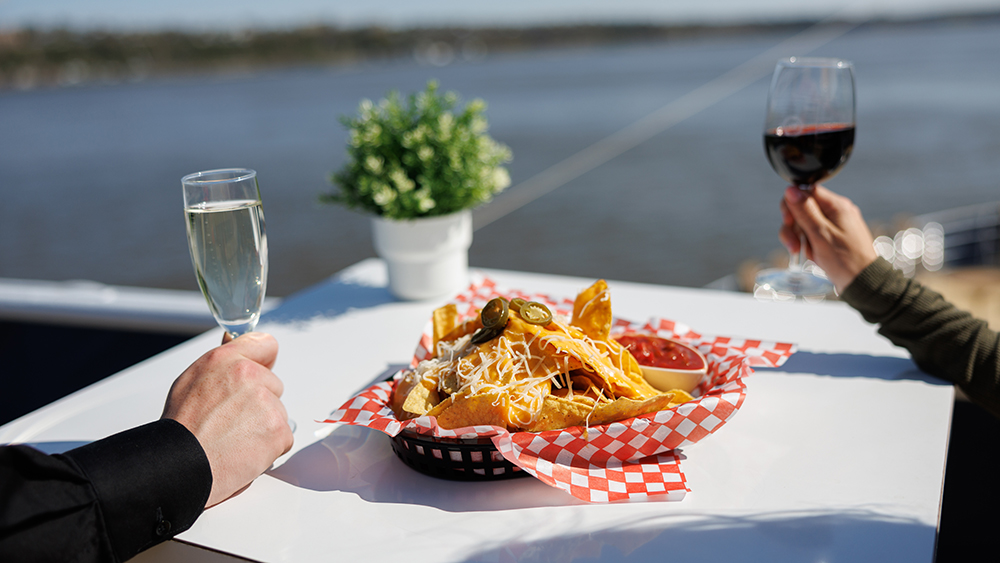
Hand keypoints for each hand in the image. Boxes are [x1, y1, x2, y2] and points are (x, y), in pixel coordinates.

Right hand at [162, 332, 292, 507]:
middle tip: (232, 420)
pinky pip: (283, 437)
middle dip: (260, 401)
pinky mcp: (278, 430)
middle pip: (273, 384)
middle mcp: (249, 376)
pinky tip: (244, 451)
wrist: (179, 466)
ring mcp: (266, 403)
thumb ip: (222, 363)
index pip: (265, 344)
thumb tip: (235, 346)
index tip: (259, 372)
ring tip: (233, 438)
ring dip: (263, 426)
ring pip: (277, 412)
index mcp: (226, 360)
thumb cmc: (181, 429)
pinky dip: (269, 448)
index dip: (263, 361)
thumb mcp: (191, 380)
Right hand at [779, 185, 877, 291]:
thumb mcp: (820, 234)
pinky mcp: (833, 238)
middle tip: (793, 243)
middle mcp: (836, 212)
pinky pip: (813, 235)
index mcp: (836, 206)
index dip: (792, 206)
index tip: (788, 222)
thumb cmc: (846, 261)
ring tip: (803, 253)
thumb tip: (791, 189)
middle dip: (793, 226)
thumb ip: (805, 211)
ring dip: (799, 238)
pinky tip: (813, 256)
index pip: (805, 192)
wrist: (863, 283)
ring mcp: (835, 225)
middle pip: (803, 208)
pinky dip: (808, 245)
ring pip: (805, 223)